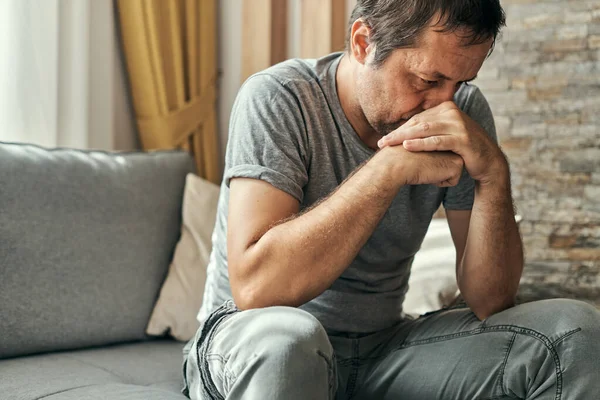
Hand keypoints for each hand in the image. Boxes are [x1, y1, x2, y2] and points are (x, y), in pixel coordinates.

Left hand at [377, 101, 506, 184]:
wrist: (487, 161)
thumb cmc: (462, 149)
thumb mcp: (445, 135)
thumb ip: (429, 130)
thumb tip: (404, 132)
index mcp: (446, 108)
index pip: (418, 118)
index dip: (400, 128)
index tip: (384, 138)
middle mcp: (452, 113)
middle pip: (419, 123)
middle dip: (398, 133)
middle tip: (381, 142)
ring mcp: (458, 124)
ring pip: (425, 130)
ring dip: (404, 137)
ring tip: (389, 144)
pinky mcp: (463, 139)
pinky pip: (437, 141)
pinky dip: (421, 144)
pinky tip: (407, 146)